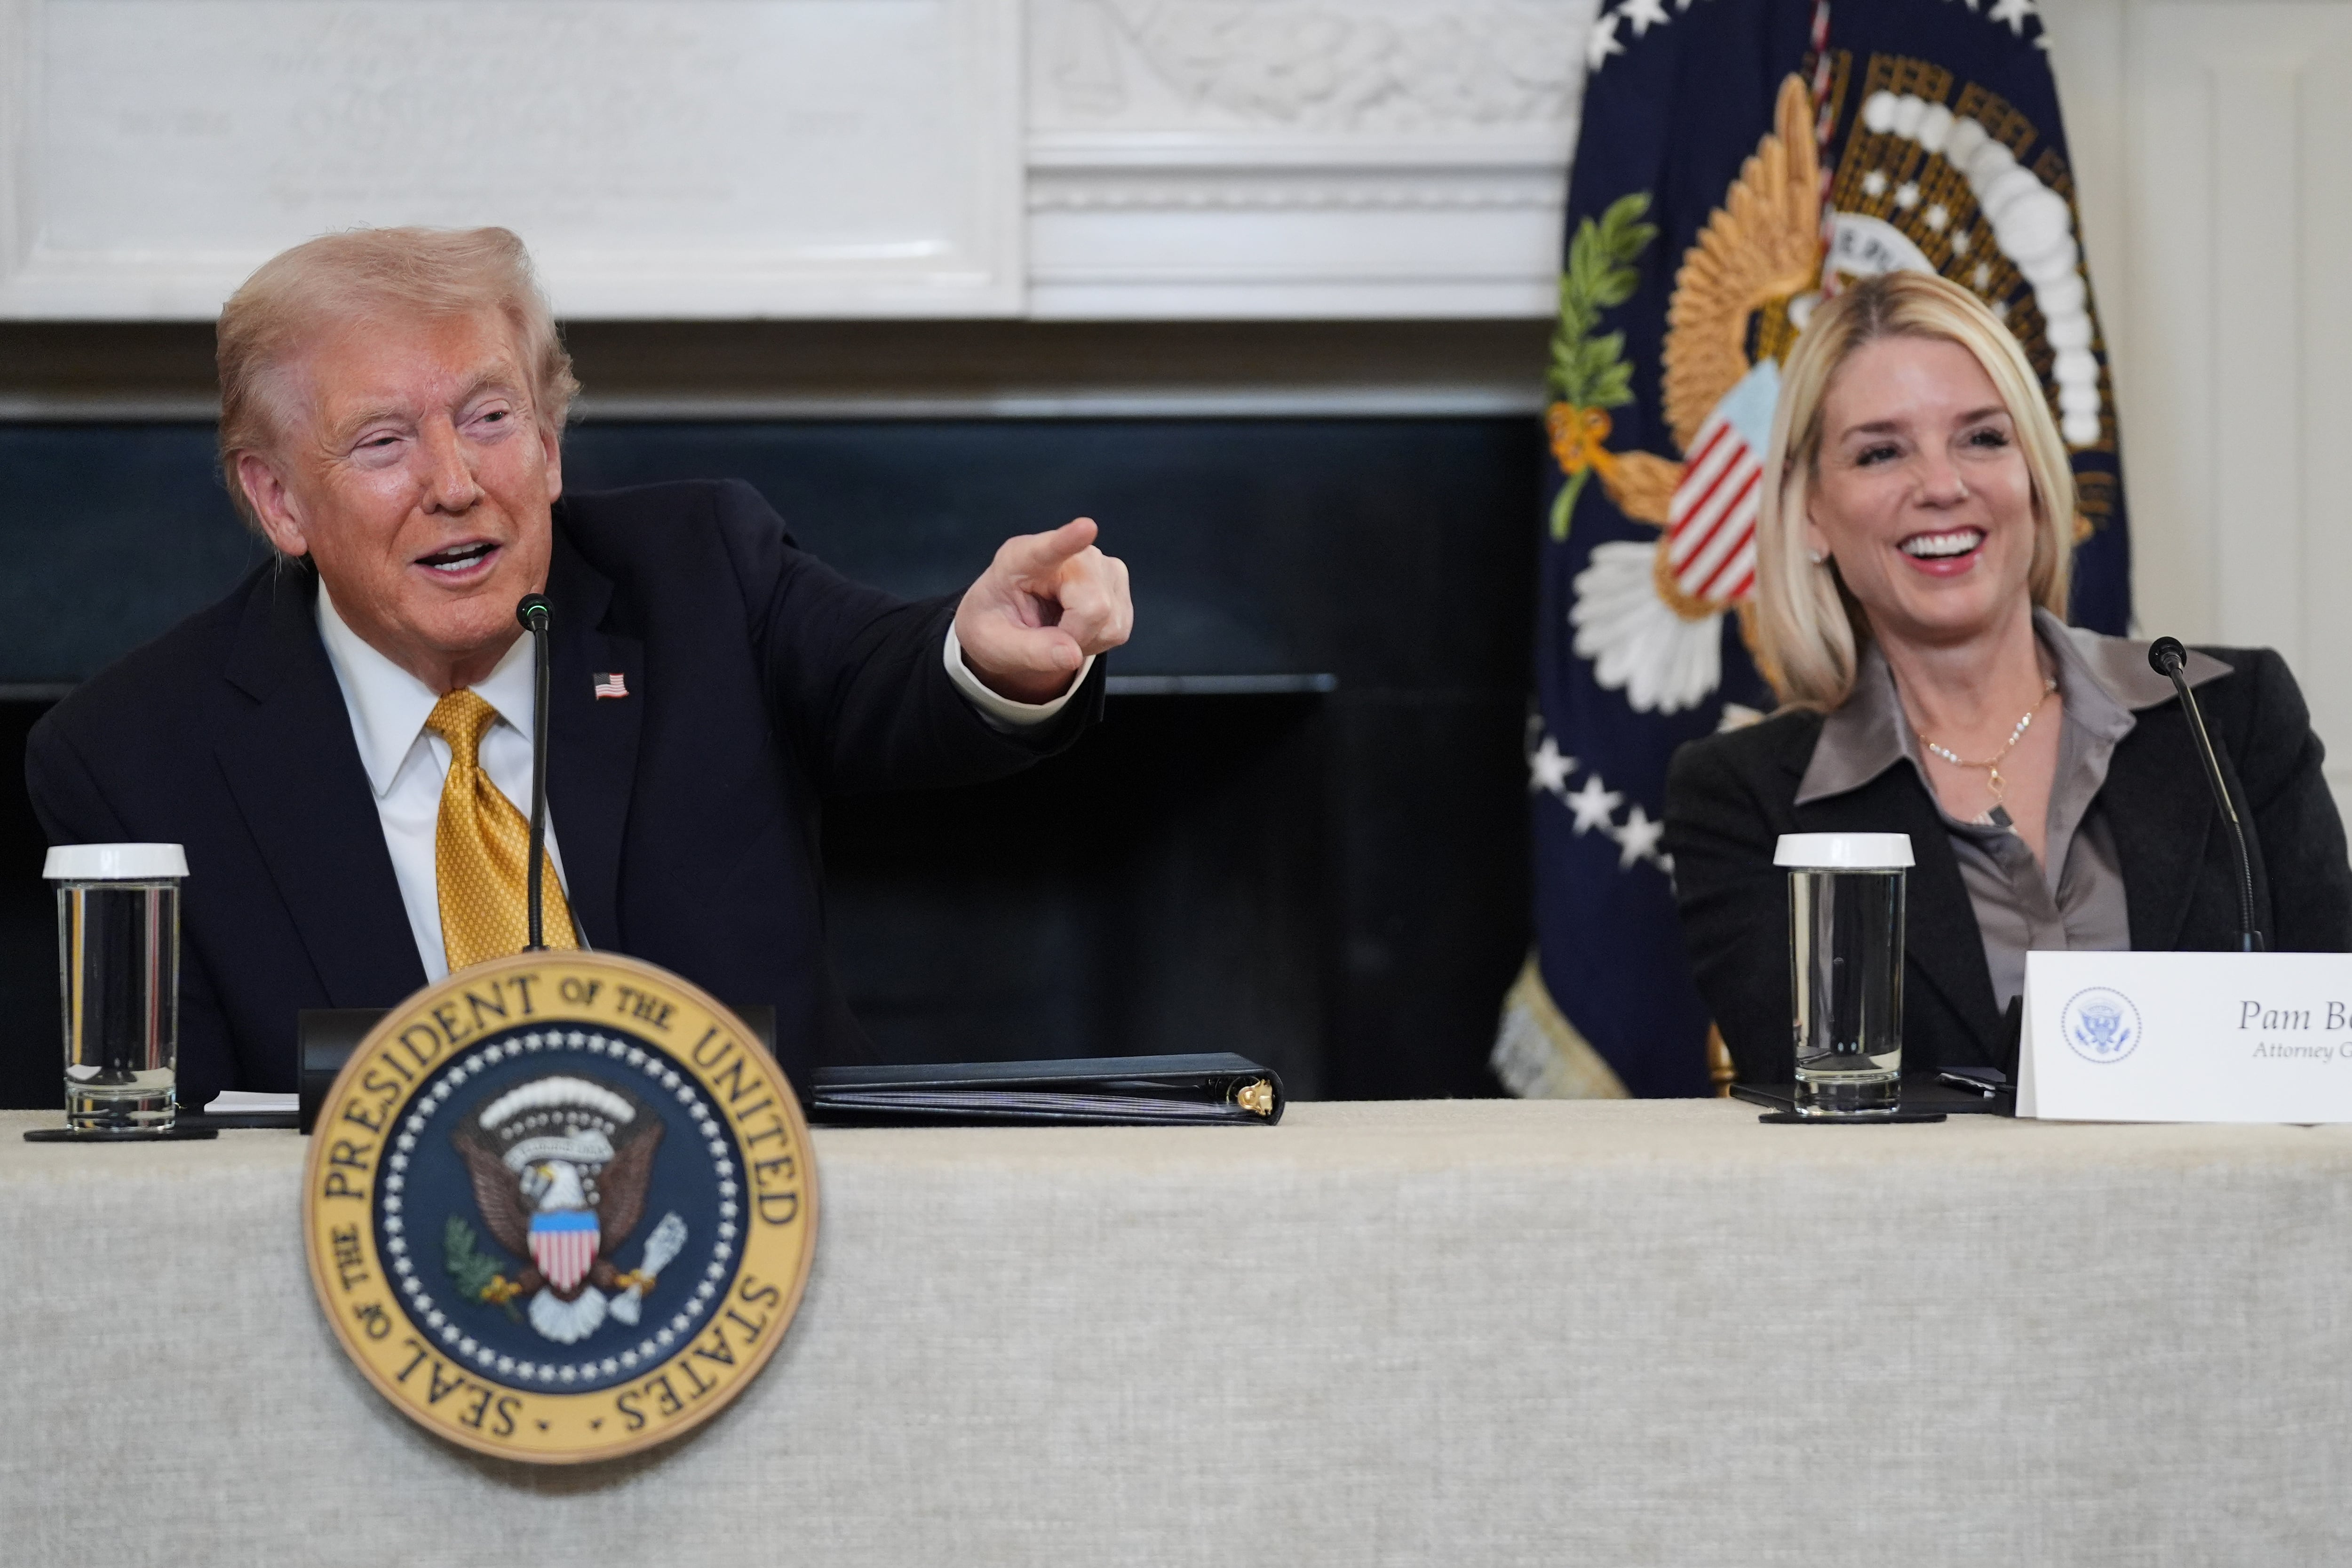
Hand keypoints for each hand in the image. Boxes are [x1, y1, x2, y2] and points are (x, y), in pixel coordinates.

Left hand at [953, 517, 1132, 703]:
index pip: (1049, 548)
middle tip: (1047, 639)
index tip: (1087, 527)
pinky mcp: (1117, 580)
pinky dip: (1098, 638)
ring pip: (1110, 619)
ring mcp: (1100, 564)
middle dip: (1075, 635)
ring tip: (1059, 629)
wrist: (1010, 620)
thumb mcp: (995, 645)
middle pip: (1094, 605)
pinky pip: (1119, 626)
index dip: (1069, 539)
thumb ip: (1029, 650)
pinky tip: (1077, 627)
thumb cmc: (996, 624)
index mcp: (1022, 558)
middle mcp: (1070, 553)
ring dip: (1086, 639)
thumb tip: (1072, 656)